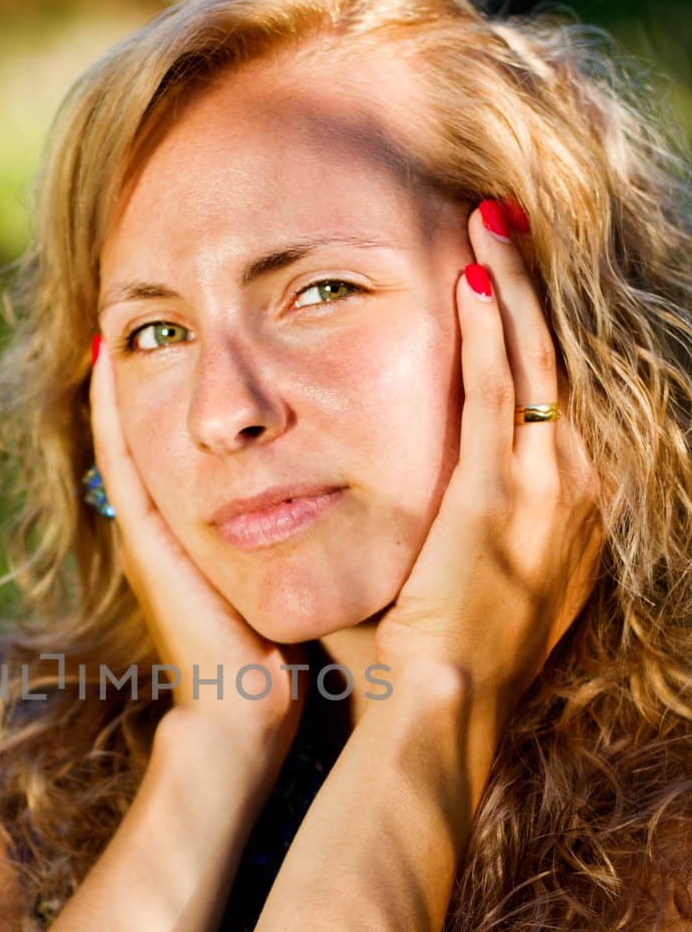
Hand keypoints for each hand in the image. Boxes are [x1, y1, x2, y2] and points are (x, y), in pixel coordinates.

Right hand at [89, 339, 308, 759]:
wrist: (251, 716)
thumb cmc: (285, 655)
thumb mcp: (297, 576)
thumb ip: (310, 533)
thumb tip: (352, 489)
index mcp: (207, 526)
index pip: (193, 437)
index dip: (192, 380)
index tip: (201, 323)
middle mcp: (172, 521)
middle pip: (154, 425)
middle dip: (154, 362)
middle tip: (144, 297)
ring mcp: (151, 531)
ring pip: (129, 432)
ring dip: (125, 373)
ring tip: (116, 308)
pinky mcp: (145, 544)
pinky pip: (122, 462)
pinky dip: (109, 412)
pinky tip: (108, 359)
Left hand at [373, 202, 603, 726]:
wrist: (439, 710)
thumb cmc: (419, 661)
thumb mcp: (437, 580)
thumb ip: (414, 525)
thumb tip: (357, 488)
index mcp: (563, 513)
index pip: (550, 398)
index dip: (532, 334)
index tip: (507, 283)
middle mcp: (573, 494)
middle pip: (557, 361)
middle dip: (531, 288)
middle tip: (503, 223)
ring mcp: (546, 492)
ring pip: (537, 358)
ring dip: (514, 284)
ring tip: (490, 221)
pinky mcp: (501, 494)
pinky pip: (498, 387)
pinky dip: (490, 326)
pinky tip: (473, 274)